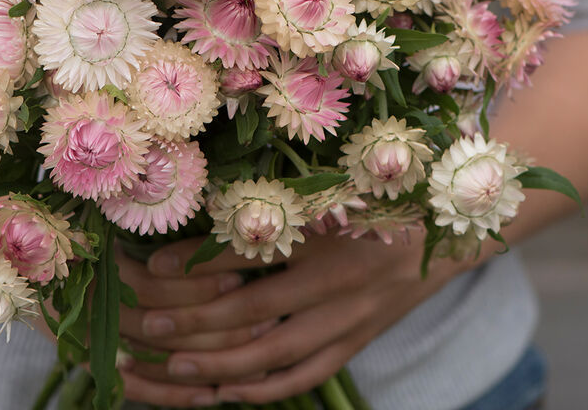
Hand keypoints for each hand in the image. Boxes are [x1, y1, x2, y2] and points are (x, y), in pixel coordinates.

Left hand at [118, 230, 461, 405]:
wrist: (439, 235)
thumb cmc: (374, 204)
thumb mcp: (324, 198)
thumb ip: (272, 212)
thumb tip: (210, 223)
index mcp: (322, 235)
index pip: (246, 255)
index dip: (196, 265)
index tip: (152, 271)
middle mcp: (333, 283)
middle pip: (251, 312)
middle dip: (194, 322)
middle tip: (149, 330)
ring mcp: (347, 320)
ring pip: (275, 354)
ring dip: (221, 365)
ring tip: (176, 369)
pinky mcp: (356, 342)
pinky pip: (308, 374)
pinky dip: (268, 388)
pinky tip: (230, 392)